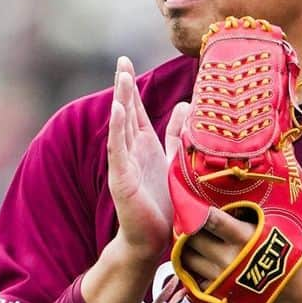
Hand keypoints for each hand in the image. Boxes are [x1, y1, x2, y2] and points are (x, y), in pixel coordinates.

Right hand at [106, 56, 187, 262]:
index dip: (131, 87)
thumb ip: (177, 135)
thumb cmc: (164, 205)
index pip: (136, 111)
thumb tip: (184, 105)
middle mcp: (131, 152)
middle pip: (126, 113)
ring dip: (121, 102)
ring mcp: (124, 165)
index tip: (125, 63)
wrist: (153, 240)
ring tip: (121, 78)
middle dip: (124, 88)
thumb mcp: (174, 162)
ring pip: (121, 127)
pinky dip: (117, 130)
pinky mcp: (121, 179)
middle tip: (122, 62)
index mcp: (144, 147)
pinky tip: (118, 111)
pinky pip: (118, 150)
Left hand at [181, 207, 301, 302]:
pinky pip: (194, 283)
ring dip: (188, 248)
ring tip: (193, 238)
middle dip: (189, 226)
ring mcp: (222, 281)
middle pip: (192, 238)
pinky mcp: (221, 298)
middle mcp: (228, 260)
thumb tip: (280, 160)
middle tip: (191, 218)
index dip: (196, 208)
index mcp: (244, 238)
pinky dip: (193, 272)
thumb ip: (275, 201)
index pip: (208, 218)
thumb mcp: (292, 225)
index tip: (192, 200)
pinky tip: (201, 262)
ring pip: (188, 260)